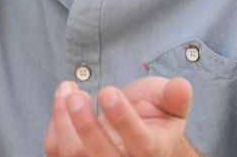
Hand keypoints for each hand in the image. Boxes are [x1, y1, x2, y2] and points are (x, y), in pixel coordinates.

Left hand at [44, 77, 197, 156]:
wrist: (135, 128)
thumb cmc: (154, 113)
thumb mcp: (169, 103)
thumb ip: (175, 97)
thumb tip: (182, 86)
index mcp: (156, 152)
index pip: (143, 146)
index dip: (124, 119)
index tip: (108, 91)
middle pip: (103, 156)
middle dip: (86, 124)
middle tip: (75, 94)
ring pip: (74, 154)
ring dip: (63, 120)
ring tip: (68, 90)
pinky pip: (57, 151)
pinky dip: (55, 124)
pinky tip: (62, 101)